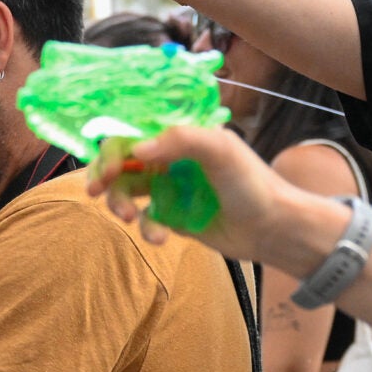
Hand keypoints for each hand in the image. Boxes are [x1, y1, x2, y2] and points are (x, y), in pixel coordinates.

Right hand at [100, 125, 330, 271]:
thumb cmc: (253, 183)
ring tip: (130, 217)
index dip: (114, 149)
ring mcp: (169, 188)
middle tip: (97, 192)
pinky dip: (146, 228)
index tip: (109, 170)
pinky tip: (161, 238)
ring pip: (126, 191)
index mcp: (181, 136)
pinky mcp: (171, 216)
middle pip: (122, 161)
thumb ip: (181, 140)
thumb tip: (135, 150)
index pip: (134, 133)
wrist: (274, 229)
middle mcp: (170, 158)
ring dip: (119, 203)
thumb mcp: (221, 151)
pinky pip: (145, 219)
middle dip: (105, 176)